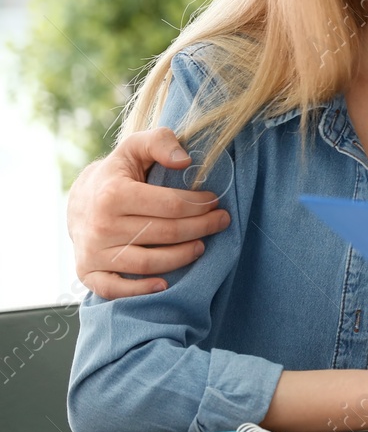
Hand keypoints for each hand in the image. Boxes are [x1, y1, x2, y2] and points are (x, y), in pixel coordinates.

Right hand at [68, 128, 230, 298]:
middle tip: (221, 222)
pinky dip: (140, 290)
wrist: (81, 200)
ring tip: (202, 246)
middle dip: (200, 228)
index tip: (216, 201)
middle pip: (165, 234)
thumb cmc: (119, 173)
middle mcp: (101, 225)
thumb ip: (161, 142)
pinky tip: (166, 283)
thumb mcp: (136, 147)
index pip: (171, 205)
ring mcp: (93, 252)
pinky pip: (115, 289)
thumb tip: (185, 160)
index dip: (200, 205)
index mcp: (114, 194)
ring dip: (182, 257)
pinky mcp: (87, 272)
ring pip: (147, 263)